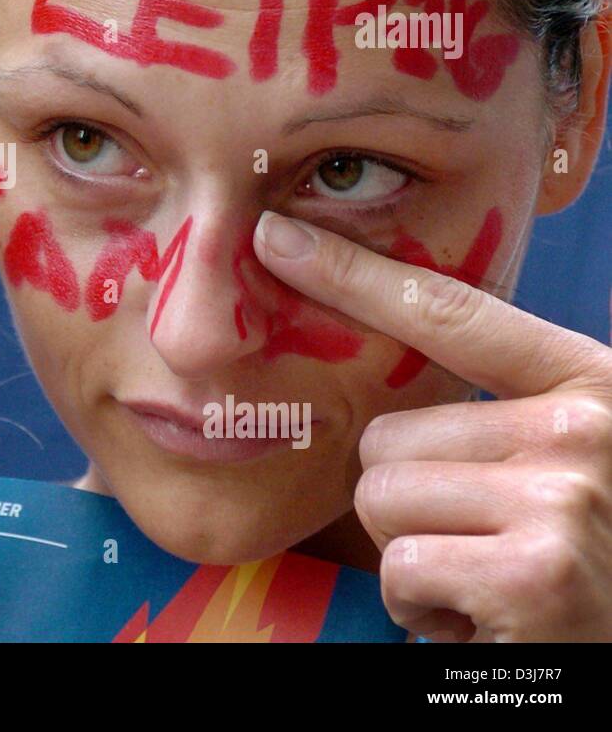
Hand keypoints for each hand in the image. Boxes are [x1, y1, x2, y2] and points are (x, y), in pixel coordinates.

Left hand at [254, 209, 611, 641]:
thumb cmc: (582, 562)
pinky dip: (421, 607)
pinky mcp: (532, 574)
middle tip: (475, 542)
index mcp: (588, 384)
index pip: (451, 312)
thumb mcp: (559, 462)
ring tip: (481, 578)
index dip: (353, 272)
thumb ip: (489, 412)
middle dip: (407, 499)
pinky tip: (482, 620)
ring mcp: (561, 498)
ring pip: (380, 497)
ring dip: (411, 554)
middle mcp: (583, 429)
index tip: (277, 237)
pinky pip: (398, 567)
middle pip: (386, 433)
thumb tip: (366, 381)